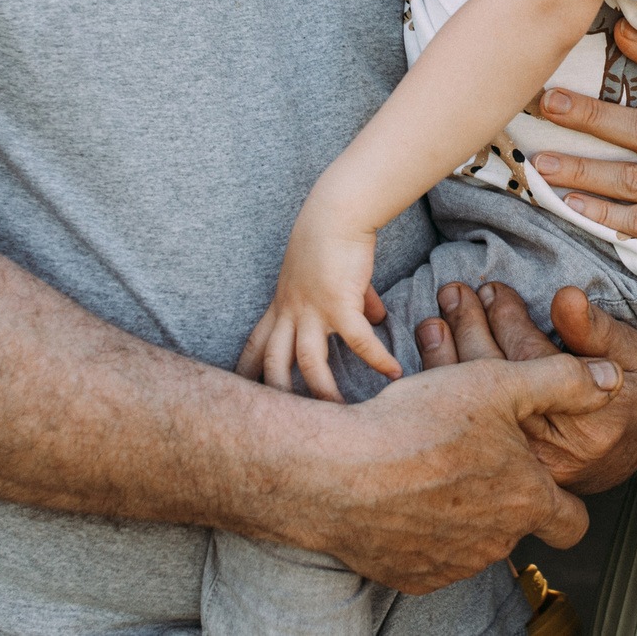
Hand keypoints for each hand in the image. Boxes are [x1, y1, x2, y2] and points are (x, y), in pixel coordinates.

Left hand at [237, 222, 397, 401]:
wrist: (336, 212)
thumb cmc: (332, 238)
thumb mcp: (333, 275)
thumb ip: (352, 299)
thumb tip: (379, 316)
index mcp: (283, 304)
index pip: (256, 343)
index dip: (247, 370)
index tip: (242, 393)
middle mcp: (292, 311)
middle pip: (274, 362)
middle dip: (279, 394)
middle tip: (289, 423)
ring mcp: (313, 309)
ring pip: (308, 362)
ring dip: (323, 391)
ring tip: (341, 412)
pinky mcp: (340, 303)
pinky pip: (358, 341)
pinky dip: (376, 359)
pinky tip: (394, 373)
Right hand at [294, 348, 621, 592]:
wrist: (338, 473)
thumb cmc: (420, 424)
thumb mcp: (499, 383)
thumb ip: (562, 380)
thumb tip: (612, 381)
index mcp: (527, 501)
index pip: (574, 521)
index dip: (565, 501)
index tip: (544, 482)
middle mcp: (497, 543)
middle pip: (516, 525)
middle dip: (501, 496)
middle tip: (470, 457)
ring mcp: (453, 565)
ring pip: (473, 541)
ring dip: (462, 512)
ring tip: (431, 467)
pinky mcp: (411, 576)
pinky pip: (429, 556)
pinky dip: (422, 531)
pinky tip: (403, 494)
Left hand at [416, 281, 636, 492]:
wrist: (618, 456)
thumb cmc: (624, 396)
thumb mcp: (629, 356)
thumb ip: (596, 330)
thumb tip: (566, 298)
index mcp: (589, 418)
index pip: (533, 360)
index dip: (507, 319)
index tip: (492, 291)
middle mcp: (551, 448)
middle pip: (497, 379)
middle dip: (472, 326)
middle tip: (456, 292)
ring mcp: (519, 466)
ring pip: (472, 403)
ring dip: (449, 349)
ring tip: (442, 311)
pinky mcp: (496, 473)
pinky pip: (461, 423)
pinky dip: (441, 380)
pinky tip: (432, 346)